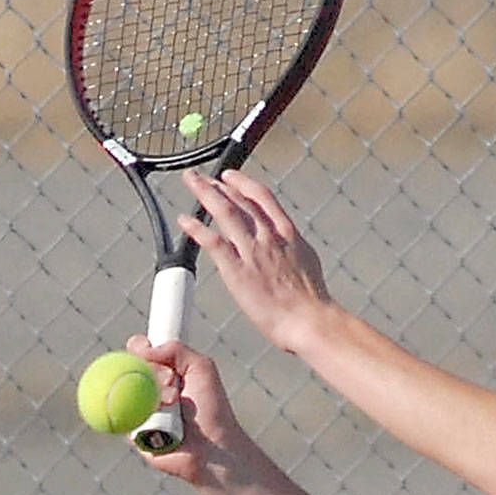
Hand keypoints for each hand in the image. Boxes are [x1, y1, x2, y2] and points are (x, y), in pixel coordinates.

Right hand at [126, 335, 250, 486]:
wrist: (212, 447)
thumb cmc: (212, 408)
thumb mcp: (202, 368)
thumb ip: (176, 350)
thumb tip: (143, 347)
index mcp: (165, 373)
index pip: (140, 352)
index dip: (139, 347)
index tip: (145, 349)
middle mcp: (149, 390)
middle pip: (129, 369)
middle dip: (150, 371)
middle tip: (170, 380)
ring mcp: (140, 411)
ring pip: (125, 393)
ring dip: (151, 395)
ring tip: (174, 403)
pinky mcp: (134, 433)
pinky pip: (125, 419)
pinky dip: (144, 417)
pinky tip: (163, 425)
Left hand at [179, 169, 329, 352]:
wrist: (308, 318)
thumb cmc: (311, 297)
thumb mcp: (307, 259)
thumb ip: (292, 245)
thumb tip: (287, 240)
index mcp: (287, 232)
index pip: (261, 197)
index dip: (242, 183)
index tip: (228, 177)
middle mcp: (269, 236)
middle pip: (239, 200)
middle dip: (217, 185)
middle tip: (200, 178)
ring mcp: (252, 251)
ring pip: (225, 212)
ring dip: (204, 194)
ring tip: (191, 183)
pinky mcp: (237, 270)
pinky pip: (212, 242)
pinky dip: (196, 228)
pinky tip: (184, 220)